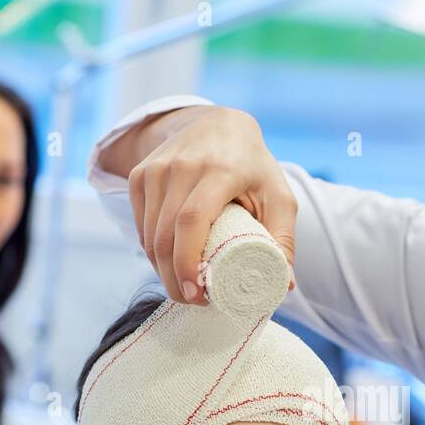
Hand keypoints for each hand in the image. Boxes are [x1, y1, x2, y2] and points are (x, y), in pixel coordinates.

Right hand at [125, 105, 297, 305]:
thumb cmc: (253, 166)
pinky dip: (152, 251)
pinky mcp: (140, 175)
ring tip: (185, 286)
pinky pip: (141, 225)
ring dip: (162, 269)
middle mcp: (182, 166)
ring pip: (148, 234)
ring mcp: (156, 169)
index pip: (192, 220)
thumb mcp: (278, 195)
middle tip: (193, 300)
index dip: (188, 262)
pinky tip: (169, 264)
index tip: (197, 294)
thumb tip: (285, 285)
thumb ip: (285, 238)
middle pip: (165, 235)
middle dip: (174, 278)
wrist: (217, 123)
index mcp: (219, 170)